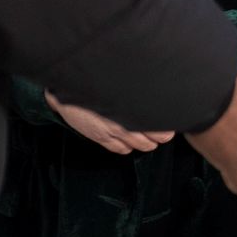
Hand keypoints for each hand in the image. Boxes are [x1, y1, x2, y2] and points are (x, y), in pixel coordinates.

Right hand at [45, 92, 172, 154]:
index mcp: (128, 108)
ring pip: (139, 146)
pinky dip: (128, 148)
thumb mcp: (117, 86)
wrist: (65, 94)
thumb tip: (151, 92)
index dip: (165, 126)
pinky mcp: (101, 138)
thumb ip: (133, 92)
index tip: (171, 122)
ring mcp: (112, 133)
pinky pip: (121, 150)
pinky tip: (129, 142)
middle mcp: (122, 122)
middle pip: (151, 137)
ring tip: (151, 139)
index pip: (155, 123)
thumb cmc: (92, 86)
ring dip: (147, 144)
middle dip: (160, 136)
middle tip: (164, 132)